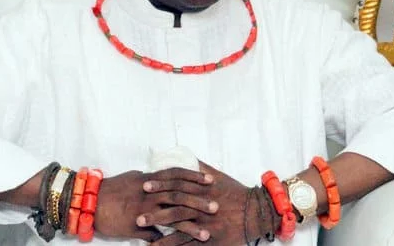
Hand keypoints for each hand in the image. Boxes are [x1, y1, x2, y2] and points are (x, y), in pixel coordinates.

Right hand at [95, 168, 218, 241]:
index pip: (175, 175)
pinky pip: (156, 235)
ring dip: (191, 225)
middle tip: (216, 205)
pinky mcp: (136, 226)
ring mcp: (143, 210)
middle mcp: (148, 193)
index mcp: (148, 179)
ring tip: (207, 232)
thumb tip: (161, 181)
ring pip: (172, 216)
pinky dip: (169, 241)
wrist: (87, 201)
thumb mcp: (132, 179)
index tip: (210, 180)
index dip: (194, 177)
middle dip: (199, 201)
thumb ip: (149, 181)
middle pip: (179, 195)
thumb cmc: (109, 189)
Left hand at [143, 162, 265, 245]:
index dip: (160, 185)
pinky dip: (172, 245)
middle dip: (155, 211)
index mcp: (203, 189)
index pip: (178, 185)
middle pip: (175, 208)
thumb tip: (186, 157)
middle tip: (137, 214)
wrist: (255, 211)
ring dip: (160, 230)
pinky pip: (189, 244)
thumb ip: (200, 168)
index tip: (145, 185)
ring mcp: (207, 224)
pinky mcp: (211, 239)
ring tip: (143, 233)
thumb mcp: (218, 176)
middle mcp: (203, 207)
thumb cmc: (235, 192)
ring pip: (180, 227)